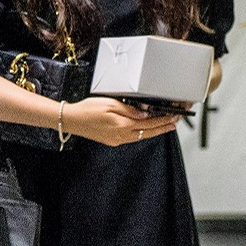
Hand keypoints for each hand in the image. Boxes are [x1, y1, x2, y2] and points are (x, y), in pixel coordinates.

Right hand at [63, 97, 178, 146]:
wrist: (71, 120)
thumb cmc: (88, 109)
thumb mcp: (111, 104)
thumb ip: (130, 110)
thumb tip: (145, 115)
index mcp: (123, 125)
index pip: (149, 124)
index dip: (162, 121)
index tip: (173, 118)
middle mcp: (121, 135)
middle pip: (147, 133)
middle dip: (162, 128)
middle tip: (174, 124)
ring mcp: (116, 140)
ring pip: (140, 137)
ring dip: (153, 132)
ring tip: (163, 127)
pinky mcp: (111, 141)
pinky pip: (131, 138)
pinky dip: (141, 134)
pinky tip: (144, 130)